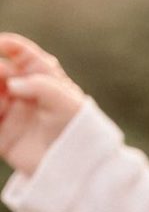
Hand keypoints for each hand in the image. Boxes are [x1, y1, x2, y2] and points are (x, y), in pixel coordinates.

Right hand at [0, 33, 84, 174]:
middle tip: (0, 80)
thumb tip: (12, 84)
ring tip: (0, 104)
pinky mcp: (2, 135)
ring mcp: (11, 112)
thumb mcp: (66, 102)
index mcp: (43, 78)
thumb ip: (41, 86)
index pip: (22, 54)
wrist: (78, 166)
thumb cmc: (79, 129)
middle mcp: (24, 92)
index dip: (8, 45)